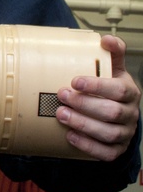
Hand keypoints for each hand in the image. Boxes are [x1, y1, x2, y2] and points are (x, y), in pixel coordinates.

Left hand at [56, 34, 140, 161]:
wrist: (119, 119)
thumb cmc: (111, 91)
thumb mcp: (114, 71)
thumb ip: (112, 55)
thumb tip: (106, 38)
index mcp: (130, 93)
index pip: (119, 89)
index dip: (98, 85)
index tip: (75, 81)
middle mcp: (131, 114)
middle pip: (111, 112)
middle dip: (84, 104)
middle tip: (62, 95)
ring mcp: (125, 133)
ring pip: (109, 133)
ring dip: (83, 124)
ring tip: (61, 115)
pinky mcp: (117, 150)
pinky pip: (106, 153)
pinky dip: (88, 145)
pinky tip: (70, 136)